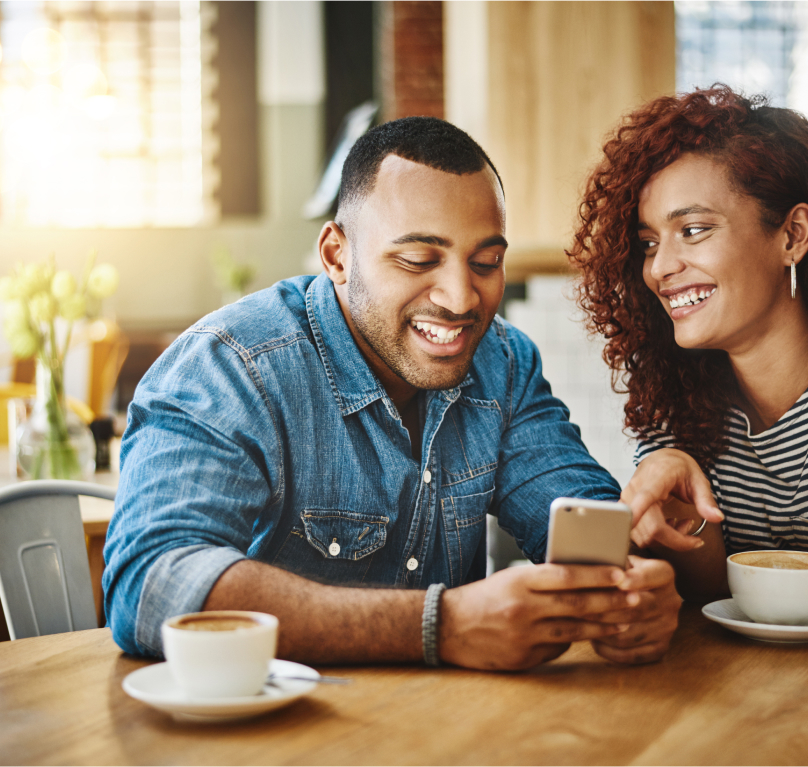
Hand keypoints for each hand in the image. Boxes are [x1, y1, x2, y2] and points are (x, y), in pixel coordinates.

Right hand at [439, 563, 639, 670]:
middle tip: (637, 598)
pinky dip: (575, 640)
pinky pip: (558, 648)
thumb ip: (543, 580)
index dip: (598, 574)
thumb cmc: (483, 598)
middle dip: (611, 601)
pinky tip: (591, 636)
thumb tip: (583, 581)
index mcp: (519, 581)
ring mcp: (524, 635)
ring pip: (573, 629)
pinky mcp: (524, 658)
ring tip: (625, 622)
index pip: (566, 575)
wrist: (448, 627)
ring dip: (603, 625)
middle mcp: (523, 607)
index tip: (623, 572)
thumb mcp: (510, 578)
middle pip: (576, 604)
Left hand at [589, 556, 681, 663]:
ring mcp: (667, 628)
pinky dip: (609, 650)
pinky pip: (631, 655)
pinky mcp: (660, 648)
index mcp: (664, 575)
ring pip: (630, 634)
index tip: (619, 581)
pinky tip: (592, 639)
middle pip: (638, 609)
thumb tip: (585, 565)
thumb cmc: (620, 572)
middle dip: (606, 608)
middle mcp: (670, 602)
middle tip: (579, 606)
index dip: (638, 579)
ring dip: (603, 631)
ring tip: (579, 624)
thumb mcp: (621, 560)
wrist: (642, 593)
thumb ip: (611, 562)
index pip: (655, 575)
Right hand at [622, 448, 723, 551]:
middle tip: (692, 535)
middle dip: (675, 541)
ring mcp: (627, 501)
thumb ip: (706, 500)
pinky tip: (667, 525)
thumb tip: (716, 517)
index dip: (637, 513)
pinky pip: (638, 533)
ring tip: (680, 526)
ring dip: (666, 540)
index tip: (633, 524)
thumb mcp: (698, 480)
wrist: (661, 460)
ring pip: (644, 536)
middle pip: (650, 529)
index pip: (644, 498)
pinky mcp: (625, 510)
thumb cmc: (677, 467)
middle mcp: (635, 490)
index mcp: (655, 478)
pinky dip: (655, 537)